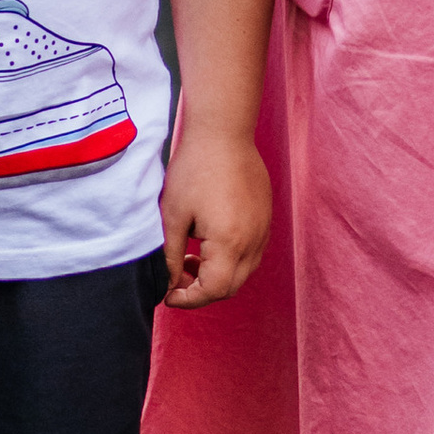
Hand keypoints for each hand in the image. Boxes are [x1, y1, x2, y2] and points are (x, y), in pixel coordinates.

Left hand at [161, 123, 271, 308]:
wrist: (223, 133)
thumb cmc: (195, 169)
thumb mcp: (173, 215)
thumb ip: (171, 256)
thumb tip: (168, 283)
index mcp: (229, 242)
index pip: (213, 291)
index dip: (188, 300)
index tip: (168, 295)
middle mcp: (253, 241)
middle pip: (231, 287)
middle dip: (202, 291)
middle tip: (176, 279)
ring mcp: (263, 230)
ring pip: (243, 272)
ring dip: (217, 276)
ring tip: (190, 258)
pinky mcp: (265, 219)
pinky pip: (251, 253)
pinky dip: (230, 260)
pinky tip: (208, 241)